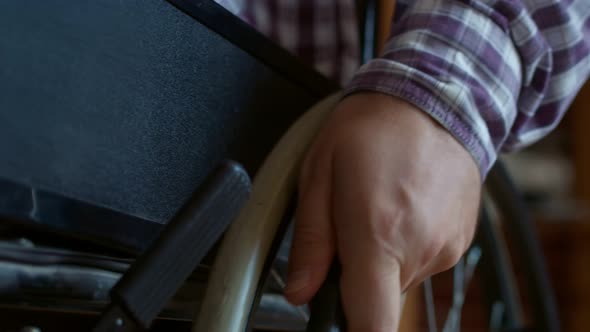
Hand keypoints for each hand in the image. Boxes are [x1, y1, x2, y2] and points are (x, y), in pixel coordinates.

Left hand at [285, 92, 480, 330]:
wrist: (433, 99)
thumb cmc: (371, 128)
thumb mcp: (319, 175)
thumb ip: (310, 242)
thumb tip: (301, 292)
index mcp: (377, 233)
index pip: (372, 324)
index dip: (352, 331)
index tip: (338, 320)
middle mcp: (419, 248)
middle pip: (377, 300)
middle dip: (356, 276)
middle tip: (348, 227)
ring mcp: (445, 247)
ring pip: (397, 281)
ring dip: (380, 259)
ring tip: (377, 207)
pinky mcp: (459, 242)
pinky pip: (420, 262)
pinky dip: (404, 248)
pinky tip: (401, 207)